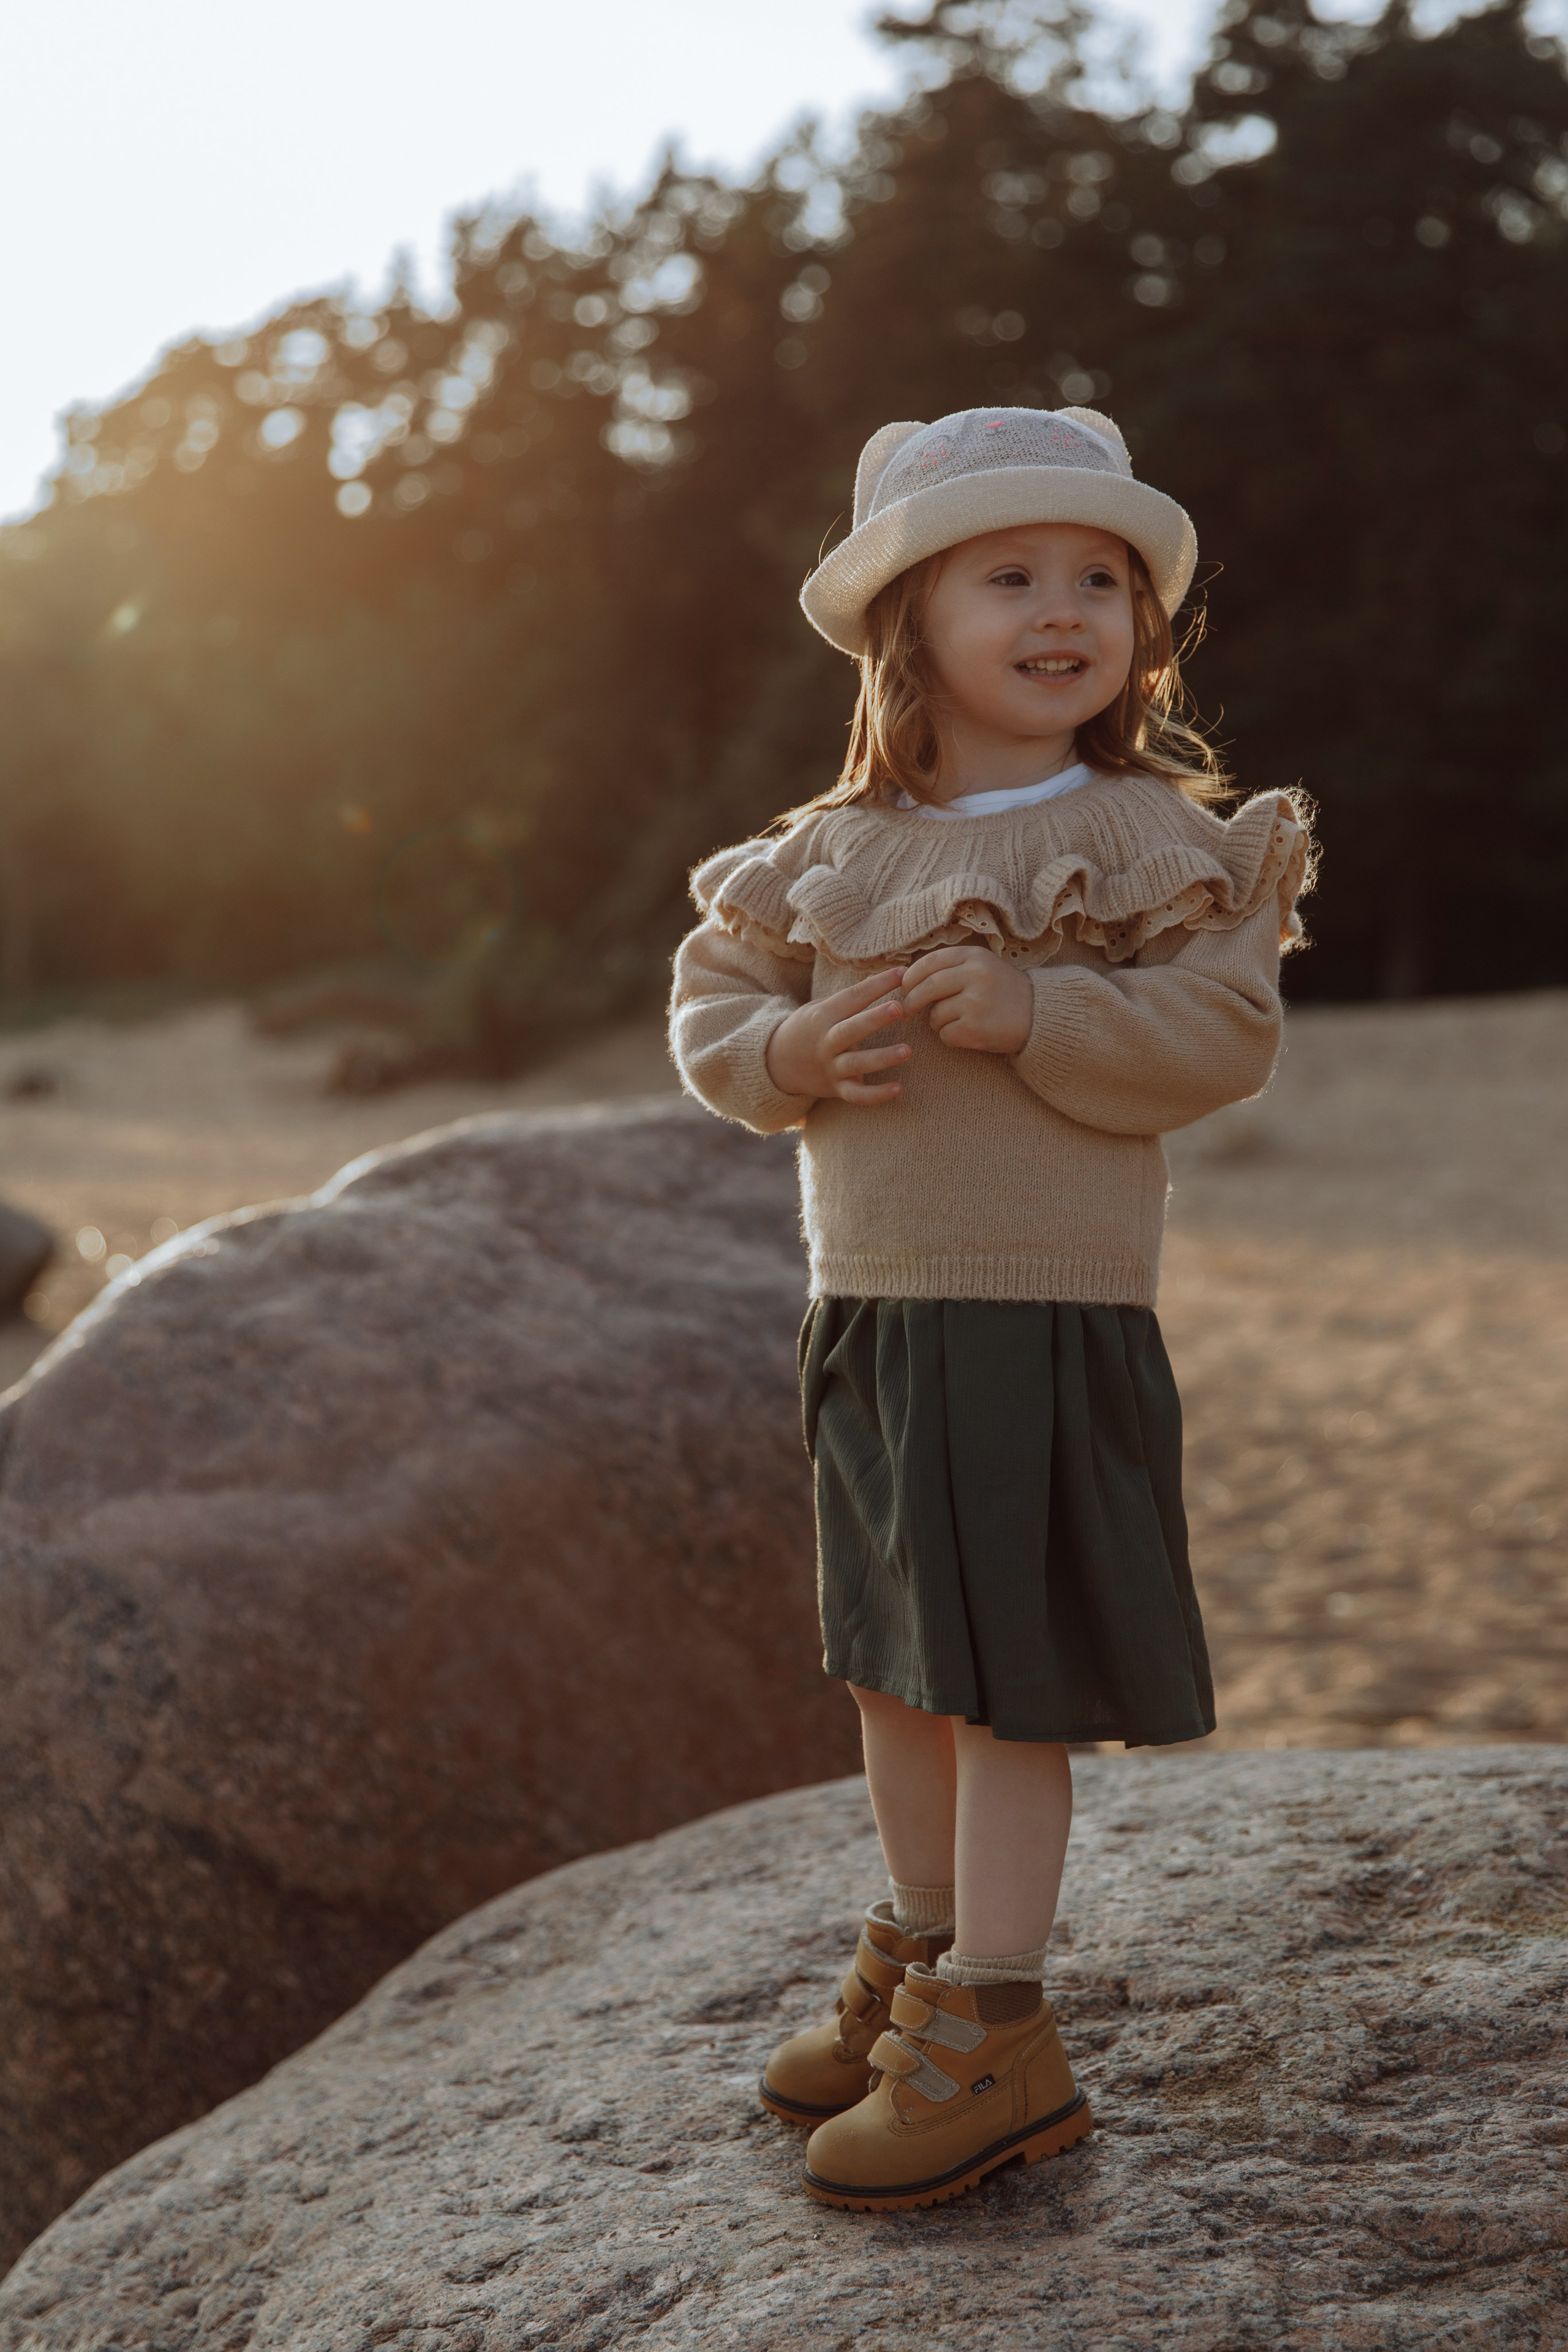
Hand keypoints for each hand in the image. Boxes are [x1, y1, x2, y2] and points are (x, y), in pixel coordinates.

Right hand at [765, 968, 910, 1105]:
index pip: (853, 997)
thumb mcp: (820, 1008)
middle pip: (851, 1029)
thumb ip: (849, 999)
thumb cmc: (808, 1028)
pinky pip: (856, 1094)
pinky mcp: (835, 1088)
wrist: (776, 1063)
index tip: (902, 972)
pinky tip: (898, 1088)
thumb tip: (883, 980)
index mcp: (823, 1015)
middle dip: (875, 1018)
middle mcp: (825, 1041)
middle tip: (899, 1008)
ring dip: (882, 1057)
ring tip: (907, 1051)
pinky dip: (876, 1095)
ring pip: (856, 1063)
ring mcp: (830, 1067)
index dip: (878, 984)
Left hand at [900, 945, 1033, 1054]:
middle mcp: (975, 976)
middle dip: (911, 1002)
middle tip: (906, 1012)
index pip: (929, 963)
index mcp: (974, 956)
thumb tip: (907, 977)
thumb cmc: (1005, 992)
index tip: (904, 989)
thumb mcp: (983, 966)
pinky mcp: (975, 1028)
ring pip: (935, 1014)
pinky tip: (967, 1034)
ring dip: (937, 1022)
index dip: (910, 977)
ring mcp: (975, 1002)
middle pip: (925, 988)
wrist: (1041, 1016)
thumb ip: (951, 967)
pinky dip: (950, 1037)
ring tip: (956, 1021)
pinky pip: (945, 1034)